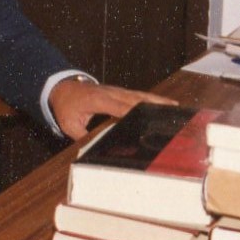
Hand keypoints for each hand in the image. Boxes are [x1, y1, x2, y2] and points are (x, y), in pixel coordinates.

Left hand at [49, 79, 176, 140]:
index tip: (148, 122)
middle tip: (170, 117)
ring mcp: (117, 90)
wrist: (62, 87)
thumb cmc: (66, 108)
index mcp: (98, 100)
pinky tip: (167, 104)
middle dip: (153, 108)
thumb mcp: (69, 125)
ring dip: (158, 102)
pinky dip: (154, 99)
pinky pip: (139, 95)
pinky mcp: (121, 91)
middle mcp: (111, 93)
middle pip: (135, 100)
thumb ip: (83, 137)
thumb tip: (95, 152)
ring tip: (176, 108)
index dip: (134, 114)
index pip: (119, 108)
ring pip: (141, 95)